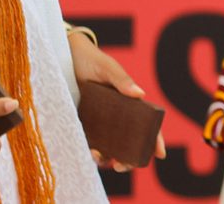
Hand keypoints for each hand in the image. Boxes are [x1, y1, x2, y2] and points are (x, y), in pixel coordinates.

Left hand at [67, 32, 165, 170]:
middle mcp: (118, 114)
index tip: (160, 154)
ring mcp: (101, 121)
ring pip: (112, 145)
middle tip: (123, 165)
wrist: (64, 57)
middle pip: (131, 140)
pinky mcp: (84, 124)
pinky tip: (92, 153)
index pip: (148, 123)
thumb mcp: (108, 68)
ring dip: (112, 158)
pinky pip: (92, 142)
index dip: (155, 138)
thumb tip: (140, 94)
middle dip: (131, 157)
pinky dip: (94, 152)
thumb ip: (122, 80)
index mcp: (130, 102)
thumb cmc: (92, 60)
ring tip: (105, 161)